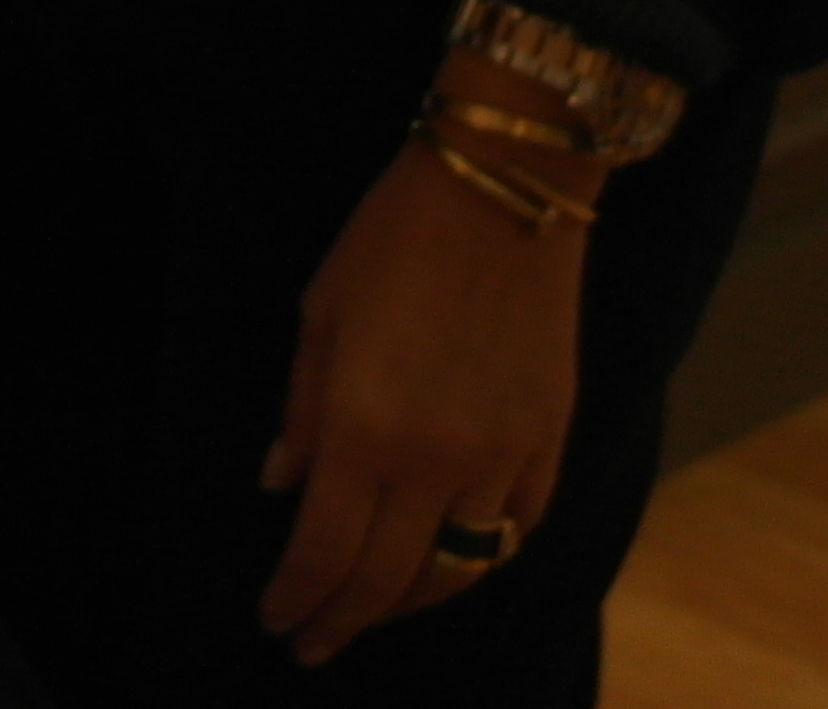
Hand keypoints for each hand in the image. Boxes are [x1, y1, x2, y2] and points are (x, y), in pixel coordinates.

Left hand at [259, 141, 581, 662]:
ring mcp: (503, 452)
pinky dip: (484, 553)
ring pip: (460, 567)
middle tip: (315, 644)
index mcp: (366, 428)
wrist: (505, 181)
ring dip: (412, 600)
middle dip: (345, 621)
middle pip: (389, 579)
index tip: (277, 622)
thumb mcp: (321, 314)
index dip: (297, 599)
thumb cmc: (395, 236)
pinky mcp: (550, 434)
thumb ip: (304, 412)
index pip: (325, 551)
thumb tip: (283, 488)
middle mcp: (437, 457)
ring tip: (378, 610)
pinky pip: (519, 525)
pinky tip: (455, 556)